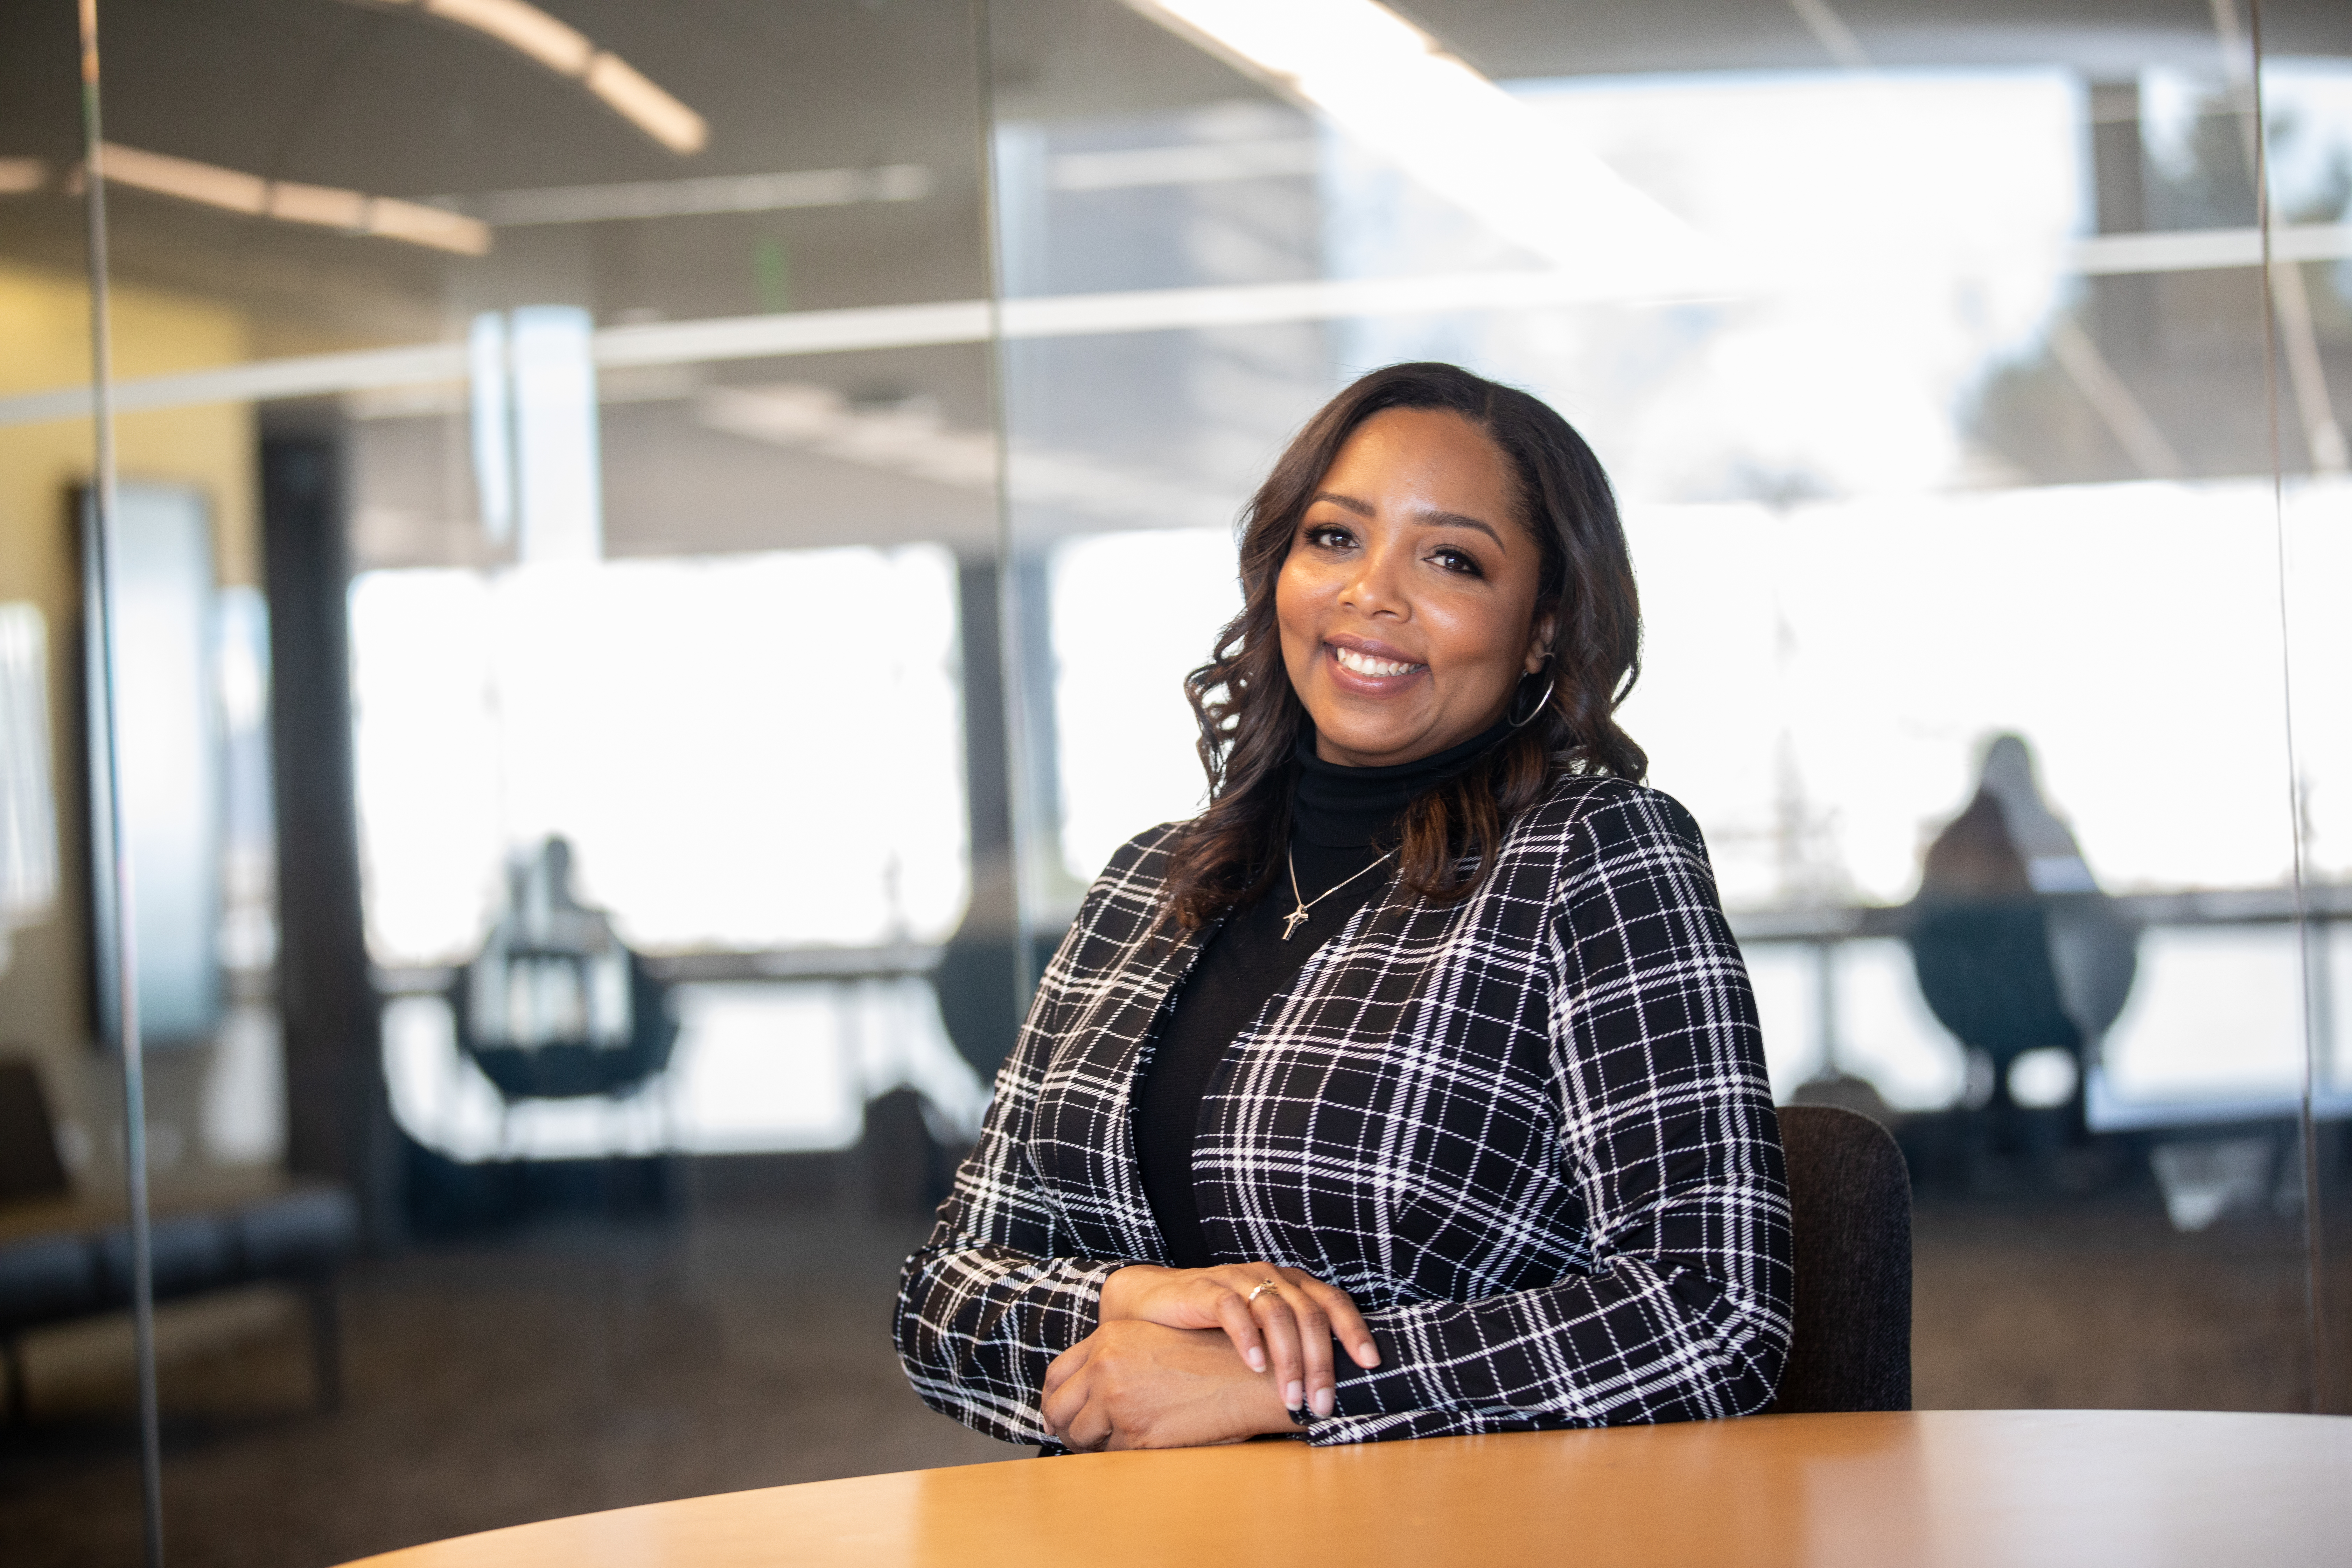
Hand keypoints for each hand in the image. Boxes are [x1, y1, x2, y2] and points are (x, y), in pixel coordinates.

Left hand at [1041, 1320, 1290, 1449]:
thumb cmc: (1208, 1358)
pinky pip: (1111, 1455)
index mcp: (1108, 1339)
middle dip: (1063, 1426)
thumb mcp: (1153, 1338)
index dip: (1054, 1398)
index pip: (1057, 1374)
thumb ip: (1115, 1355)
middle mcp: (1105, 1367)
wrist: (1247, 1378)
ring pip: (1080, 1436)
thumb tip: (1084, 1387)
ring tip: (1110, 1444)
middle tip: (1075, 1438)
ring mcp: (1118, 1402)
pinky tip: (1139, 1447)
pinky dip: (1119, 1455)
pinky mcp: (1137, 1435)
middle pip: (1058, 1408)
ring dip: (1090, 1445)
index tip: (1058, 1413)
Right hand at [1098, 1262, 1378, 1419]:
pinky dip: (1248, 1339)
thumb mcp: (1263, 1333)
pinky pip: (1233, 1310)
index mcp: (1292, 1285)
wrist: (1160, 1303)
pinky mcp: (1208, 1289)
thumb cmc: (1218, 1326)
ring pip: (1277, 1314)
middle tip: (1321, 1403)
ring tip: (1291, 1397)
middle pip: (1310, 1315)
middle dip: (1320, 1363)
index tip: (1371, 1364)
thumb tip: (1331, 1388)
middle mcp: (1272, 1277)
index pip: (1334, 1301)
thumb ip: (1293, 1345)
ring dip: (1288, 1360)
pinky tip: (1255, 1366)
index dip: (1355, 1330)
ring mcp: (1240, 1280)